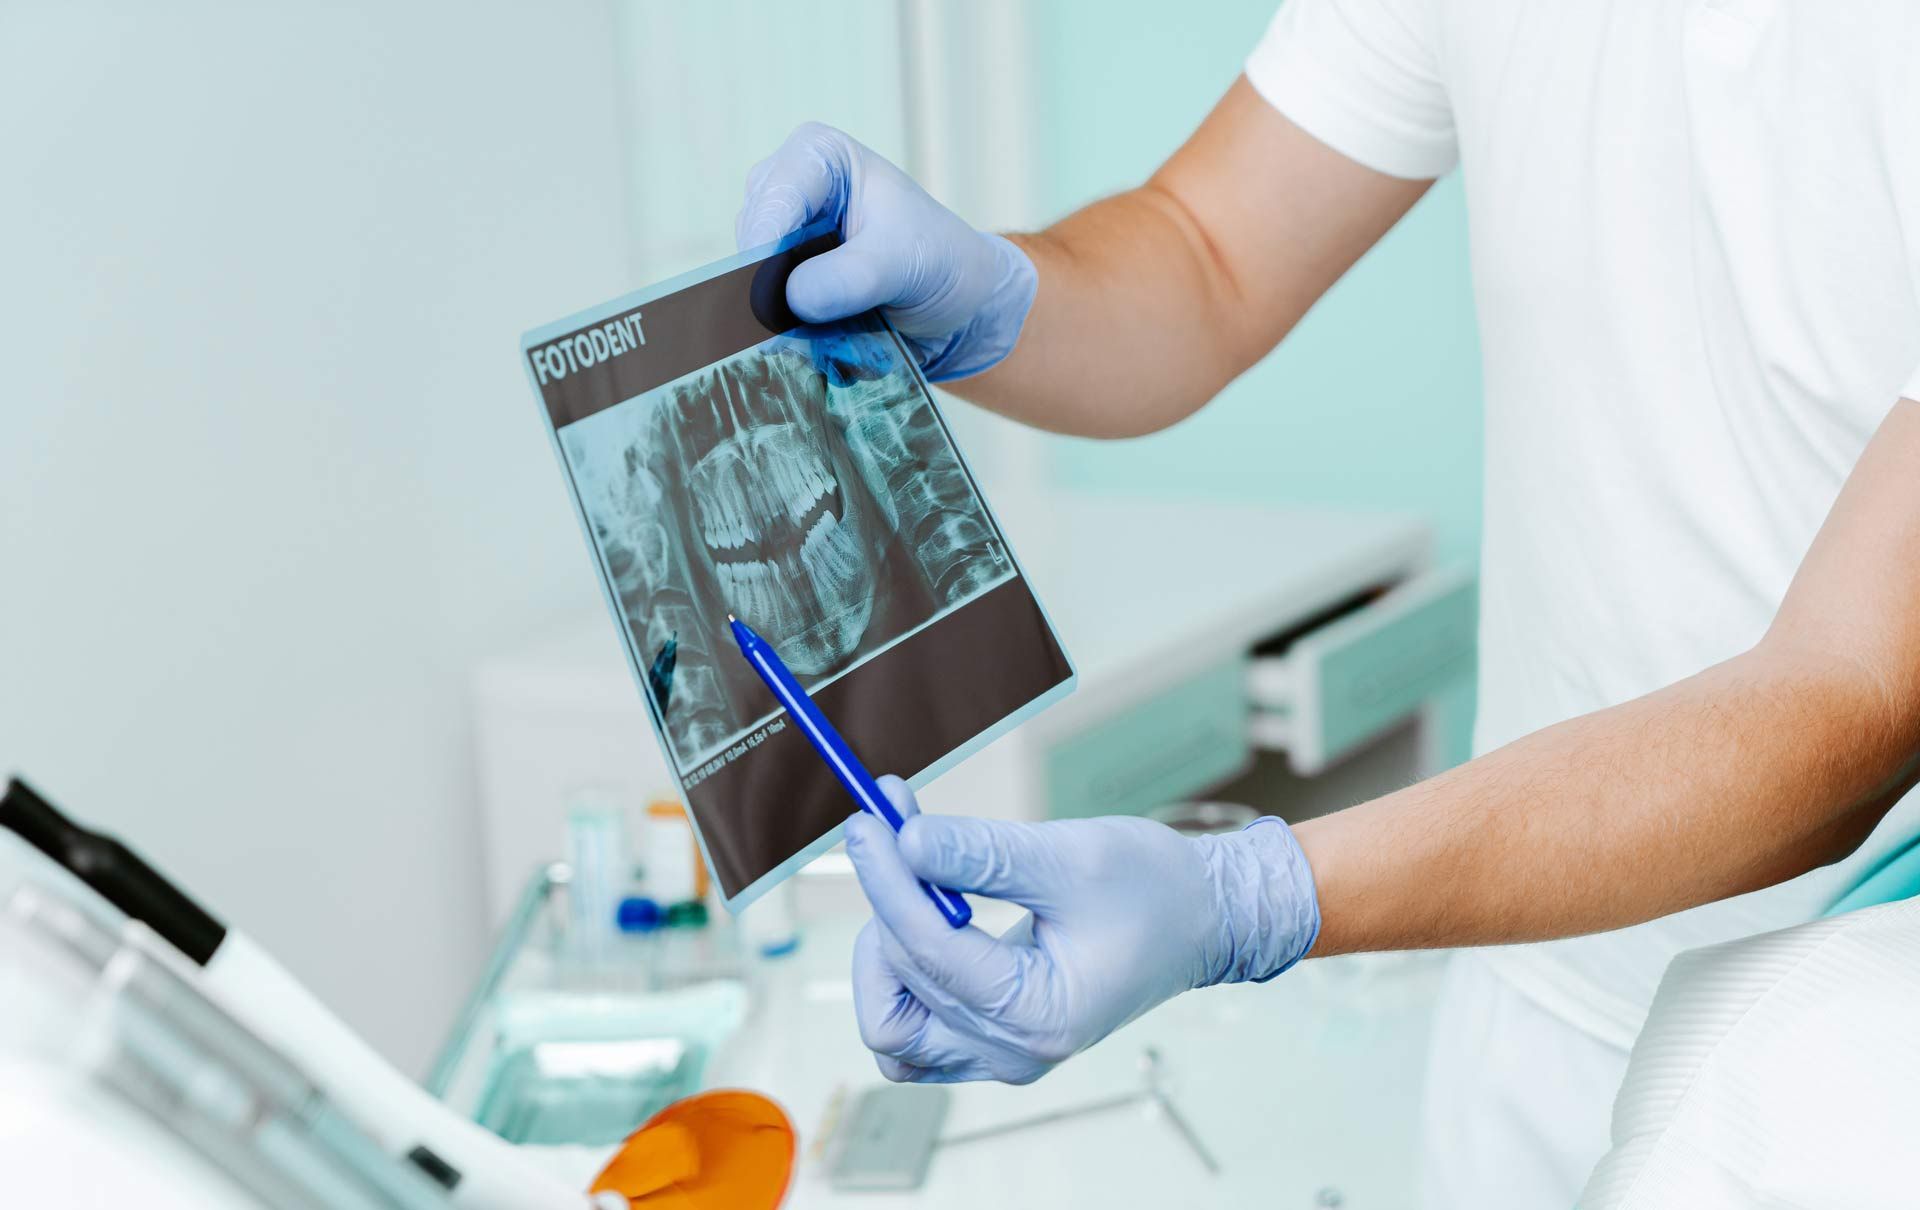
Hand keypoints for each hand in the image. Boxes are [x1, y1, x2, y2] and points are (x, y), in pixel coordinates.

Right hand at [736, 123, 1036, 381]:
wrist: (958, 305)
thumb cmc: (939, 260)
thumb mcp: (904, 263)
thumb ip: (850, 278)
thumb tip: (791, 301)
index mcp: (819, 157)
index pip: (775, 195)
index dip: (767, 243)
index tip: (772, 290)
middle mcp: (788, 192)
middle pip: (753, 240)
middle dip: (772, 285)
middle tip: (800, 324)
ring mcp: (779, 242)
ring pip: (750, 282)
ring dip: (783, 318)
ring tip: (827, 335)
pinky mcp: (781, 287)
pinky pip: (764, 315)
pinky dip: (789, 336)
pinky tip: (818, 347)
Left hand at [844, 777, 1320, 1084]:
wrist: (1202, 920)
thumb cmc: (1153, 889)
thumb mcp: (1070, 858)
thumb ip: (983, 854)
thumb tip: (904, 840)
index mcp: (1040, 1016)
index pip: (929, 952)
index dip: (887, 881)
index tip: (868, 823)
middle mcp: (1014, 1052)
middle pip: (899, 993)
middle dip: (886, 902)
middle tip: (892, 829)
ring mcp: (1002, 1054)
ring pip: (894, 1028)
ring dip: (886, 952)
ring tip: (913, 880)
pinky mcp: (994, 1039)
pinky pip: (917, 1028)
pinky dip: (904, 974)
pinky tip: (925, 914)